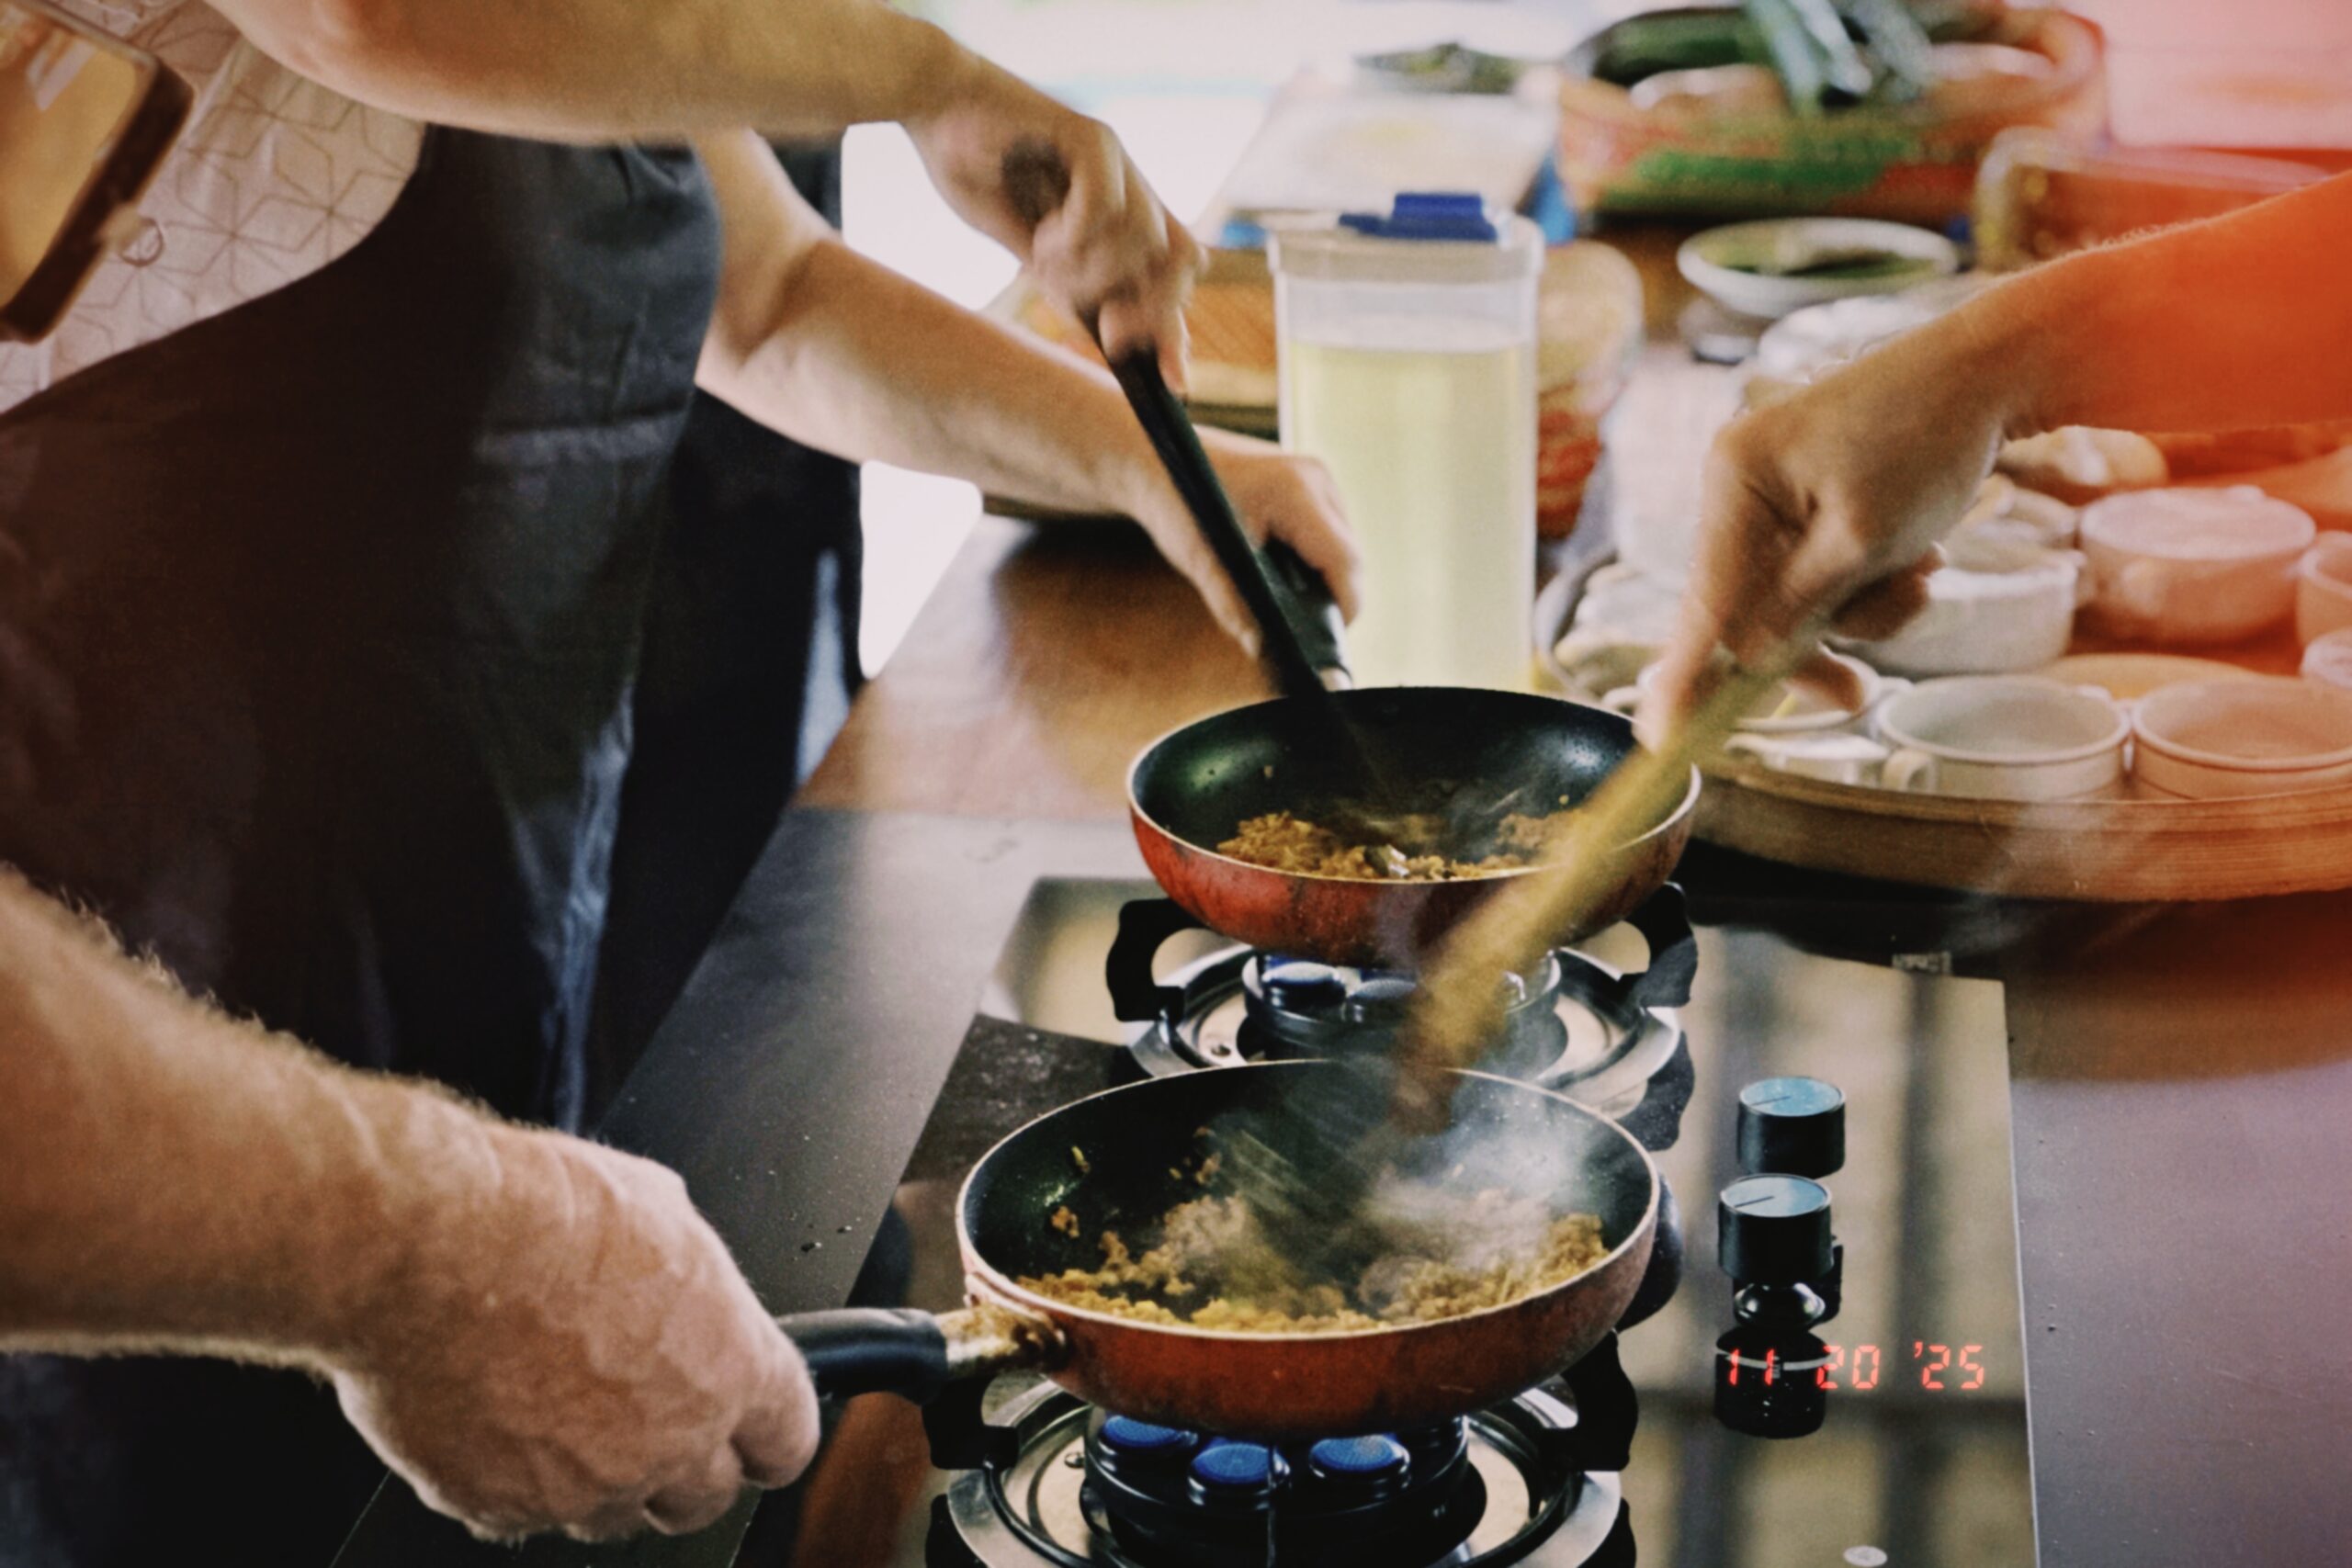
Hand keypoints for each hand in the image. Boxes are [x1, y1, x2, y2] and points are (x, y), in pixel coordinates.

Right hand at [331, 1126, 817, 1540]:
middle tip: (649, 1413)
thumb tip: (684, 1286)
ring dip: (600, 1474)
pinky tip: (495, 1412)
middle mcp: (669, 1440)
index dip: (767, 1434)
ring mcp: (584, 1484)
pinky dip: (514, 1477)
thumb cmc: (537, 1215)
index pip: (786, 1440)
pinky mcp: (499, 1506)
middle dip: (686, 1465)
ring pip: (613, 1513)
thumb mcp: (661, 1209)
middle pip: (705, 1498)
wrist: (426, 1247)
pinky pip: (521, 1512)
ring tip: (558, 1401)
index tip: (753, 1429)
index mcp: (730, 1367)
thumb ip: (691, 1280)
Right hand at [904, 50, 1199, 381]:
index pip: (1173, 278)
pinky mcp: (1093, 137)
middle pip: (1182, 263)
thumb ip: (1071, 288)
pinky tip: (1040, 234)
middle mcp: (1133, 189)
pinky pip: (1105, 208)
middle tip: (1106, 329)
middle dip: (1148, 310)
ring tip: (1044, 259)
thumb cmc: (979, 175)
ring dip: (1092, 271)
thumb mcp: (1031, 252)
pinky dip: (1073, 235)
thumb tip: (1110, 342)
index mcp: (1123, 218)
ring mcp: (1119, 162)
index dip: (1175, 330)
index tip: (1172, 381)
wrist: (937, 110)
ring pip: (1144, 241)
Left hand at [1130, 427, 1362, 655]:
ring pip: (1343, 546)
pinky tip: (1286, 572)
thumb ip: (1232, 606)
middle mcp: (1316, 478)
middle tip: (1304, 630)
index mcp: (1295, 491)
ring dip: (1324, 577)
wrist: (1157, 456)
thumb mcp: (1201, 560)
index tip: (1325, 639)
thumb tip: (1259, 647)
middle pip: (1349, 556)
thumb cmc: (1176, 502)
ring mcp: (1318, 477)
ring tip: (1291, 602)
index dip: (1342, 607)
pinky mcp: (1312, 483)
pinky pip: (1330, 533)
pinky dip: (1314, 559)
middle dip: (1331, 597)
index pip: (1344, 561)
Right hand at [1639, 324, 2009, 734]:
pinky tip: (1920, 557)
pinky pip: (1824, 573)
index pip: (1704, 600)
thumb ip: (1800, 607)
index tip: (1661, 737)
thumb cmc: (1927, 441)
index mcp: (1735, 481)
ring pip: (1798, 598)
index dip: (1683, 676)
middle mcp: (1739, 488)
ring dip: (1864, 607)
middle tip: (1858, 694)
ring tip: (1925, 573)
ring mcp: (1773, 495)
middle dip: (1816, 643)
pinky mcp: (1810, 501)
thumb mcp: (1864, 538)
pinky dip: (1872, 581)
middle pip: (1751, 608)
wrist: (1989, 371)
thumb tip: (1750, 663)